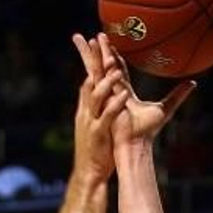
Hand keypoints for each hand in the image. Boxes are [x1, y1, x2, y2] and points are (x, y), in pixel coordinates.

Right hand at [71, 32, 129, 180]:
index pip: (89, 76)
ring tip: (115, 66)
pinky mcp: (98, 133)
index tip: (91, 39)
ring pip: (96, 96)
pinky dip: (115, 105)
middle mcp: (87, 110)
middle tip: (96, 39)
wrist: (89, 172)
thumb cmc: (98, 149)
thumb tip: (114, 95)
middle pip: (88, 79)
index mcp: (88, 107)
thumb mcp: (100, 125)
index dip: (90, 58)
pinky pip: (107, 116)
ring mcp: (91, 121)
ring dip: (106, 81)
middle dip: (91, 59)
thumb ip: (105, 109)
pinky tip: (125, 94)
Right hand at [96, 35, 195, 145]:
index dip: (113, 55)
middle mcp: (112, 93)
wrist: (135, 147)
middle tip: (96, 36)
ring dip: (98, 60)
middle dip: (99, 52)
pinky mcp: (106, 108)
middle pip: (104, 68)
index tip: (109, 41)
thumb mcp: (165, 108)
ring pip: (101, 75)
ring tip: (96, 43)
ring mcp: (107, 100)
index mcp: (122, 92)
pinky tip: (112, 70)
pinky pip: (108, 92)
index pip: (116, 70)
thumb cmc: (148, 131)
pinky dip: (109, 81)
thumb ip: (178, 94)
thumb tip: (193, 83)